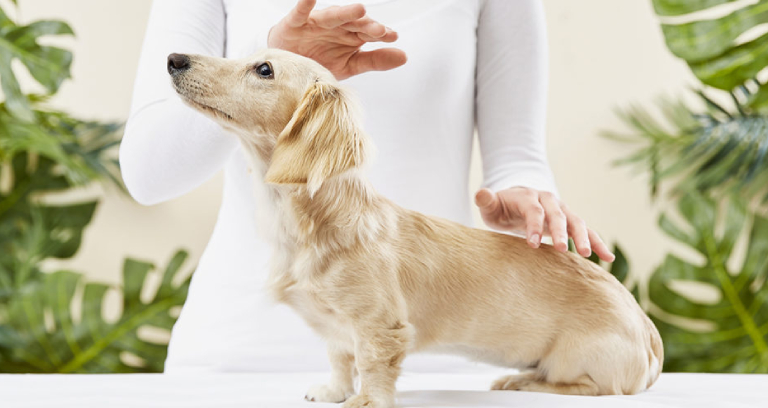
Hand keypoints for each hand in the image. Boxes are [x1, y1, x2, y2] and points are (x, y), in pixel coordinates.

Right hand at [268, 0, 406, 79]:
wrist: (288, 66)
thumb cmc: (320, 61)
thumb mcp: (350, 65)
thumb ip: (376, 60)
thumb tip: (404, 56)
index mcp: (351, 36)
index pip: (369, 33)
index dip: (380, 34)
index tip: (392, 36)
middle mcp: (337, 27)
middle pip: (354, 24)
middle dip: (367, 26)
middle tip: (380, 30)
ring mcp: (317, 24)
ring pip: (333, 16)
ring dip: (346, 12)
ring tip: (360, 9)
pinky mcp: (296, 23)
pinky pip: (301, 12)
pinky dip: (305, 4)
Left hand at [475, 187, 614, 261]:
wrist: (517, 202)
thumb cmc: (501, 208)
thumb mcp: (491, 205)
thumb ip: (486, 200)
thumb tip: (481, 193)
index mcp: (528, 197)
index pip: (533, 210)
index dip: (533, 226)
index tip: (532, 244)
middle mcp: (548, 201)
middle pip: (557, 215)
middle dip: (559, 232)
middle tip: (561, 249)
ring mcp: (562, 211)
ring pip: (576, 222)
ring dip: (582, 237)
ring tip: (586, 254)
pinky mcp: (570, 222)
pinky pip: (587, 231)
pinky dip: (597, 242)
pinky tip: (607, 257)